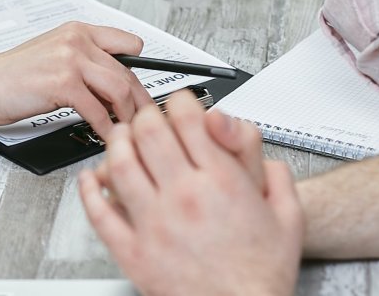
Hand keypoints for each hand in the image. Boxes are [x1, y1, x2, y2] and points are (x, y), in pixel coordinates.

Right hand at [0, 22, 153, 136]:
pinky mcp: (62, 84)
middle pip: (128, 71)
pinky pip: (98, 111)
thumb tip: (114, 87)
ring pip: (119, 89)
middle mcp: (77, 40)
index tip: (145, 90)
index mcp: (78, 31)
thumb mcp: (54, 57)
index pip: (128, 43)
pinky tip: (108, 138)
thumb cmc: (13, 76)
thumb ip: (85, 64)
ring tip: (129, 131)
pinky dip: (107, 129)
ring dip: (128, 116)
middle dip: (141, 101)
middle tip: (146, 119)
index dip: (139, 70)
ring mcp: (70, 60)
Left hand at [80, 91, 303, 295]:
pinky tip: (91, 180)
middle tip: (148, 118)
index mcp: (221, 182)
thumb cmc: (260, 275)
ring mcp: (154, 224)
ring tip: (120, 139)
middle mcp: (184, 197)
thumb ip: (278, 179)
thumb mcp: (288, 218)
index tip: (179, 104)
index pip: (189, 118)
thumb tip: (266, 159)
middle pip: (149, 132)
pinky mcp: (133, 252)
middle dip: (146, 115)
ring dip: (116, 143)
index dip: (181, 102)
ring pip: (120, 164)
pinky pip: (100, 213)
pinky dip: (89, 191)